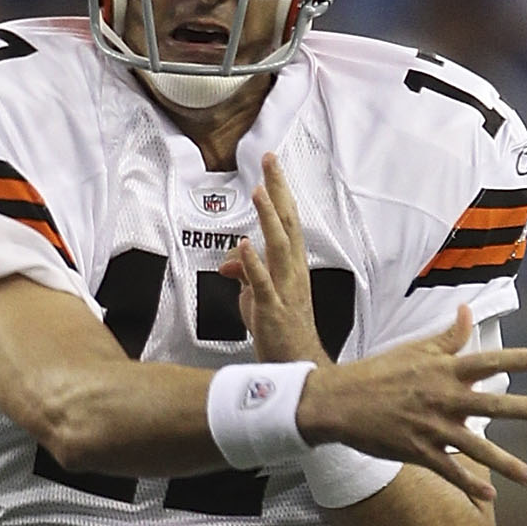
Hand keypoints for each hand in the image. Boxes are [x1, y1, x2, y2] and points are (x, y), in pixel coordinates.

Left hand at [228, 154, 329, 365]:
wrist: (296, 365)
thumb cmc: (280, 330)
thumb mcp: (256, 295)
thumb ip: (245, 273)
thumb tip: (230, 260)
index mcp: (292, 265)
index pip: (287, 220)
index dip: (279, 192)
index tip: (271, 165)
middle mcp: (292, 272)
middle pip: (288, 223)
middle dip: (278, 191)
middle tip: (270, 161)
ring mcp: (284, 290)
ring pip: (279, 248)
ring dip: (269, 218)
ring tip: (259, 192)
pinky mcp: (271, 310)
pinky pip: (262, 284)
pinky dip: (253, 263)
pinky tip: (244, 245)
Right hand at [297, 305, 526, 492]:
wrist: (339, 402)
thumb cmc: (377, 372)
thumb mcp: (414, 350)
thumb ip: (447, 337)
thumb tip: (468, 312)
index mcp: (444, 371)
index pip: (489, 361)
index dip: (519, 360)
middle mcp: (444, 398)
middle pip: (495, 404)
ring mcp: (433, 428)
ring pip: (479, 448)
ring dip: (509, 465)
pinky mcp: (418, 452)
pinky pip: (449, 471)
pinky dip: (469, 484)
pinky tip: (491, 496)